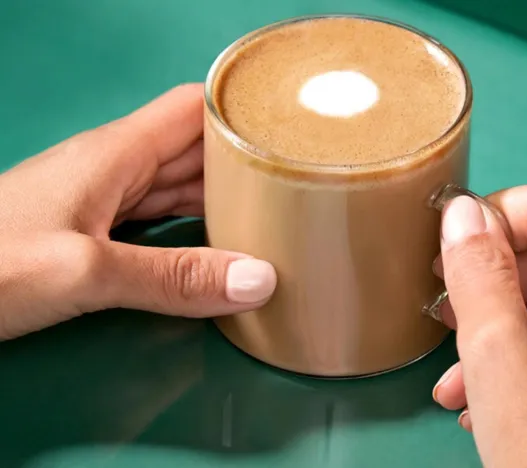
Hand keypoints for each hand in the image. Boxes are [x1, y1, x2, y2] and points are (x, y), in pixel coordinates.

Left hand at [0, 84, 275, 339]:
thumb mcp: (85, 271)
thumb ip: (172, 277)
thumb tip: (257, 280)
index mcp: (114, 154)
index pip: (192, 107)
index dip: (239, 109)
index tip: (287, 127)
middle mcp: (112, 168)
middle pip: (193, 147)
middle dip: (243, 159)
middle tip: (295, 179)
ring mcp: (100, 200)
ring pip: (178, 184)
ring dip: (222, 195)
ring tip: (272, 210)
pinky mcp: (91, 231)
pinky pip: (159, 216)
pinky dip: (193, 225)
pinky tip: (216, 241)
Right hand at [431, 182, 526, 467]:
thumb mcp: (497, 351)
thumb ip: (479, 272)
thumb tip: (464, 209)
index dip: (500, 212)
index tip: (455, 250)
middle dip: (490, 275)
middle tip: (445, 303)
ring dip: (493, 325)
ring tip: (453, 369)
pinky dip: (513, 360)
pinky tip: (477, 401)